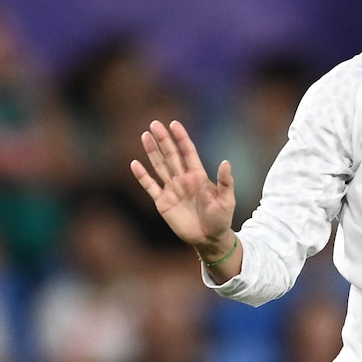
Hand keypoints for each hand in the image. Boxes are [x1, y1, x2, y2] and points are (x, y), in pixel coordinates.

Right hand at [130, 120, 235, 249]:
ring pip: (159, 166)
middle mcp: (183, 179)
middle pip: (171, 155)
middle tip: (154, 123)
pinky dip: (142, 176)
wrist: (209, 238)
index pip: (188, 152)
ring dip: (152, 152)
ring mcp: (172, 189)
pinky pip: (150, 186)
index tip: (174, 124)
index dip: (181, 138)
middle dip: (163, 139)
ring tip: (145, 136)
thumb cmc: (221, 218)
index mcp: (198, 175)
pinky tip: (135, 163)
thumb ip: (225, 181)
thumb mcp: (227, 200)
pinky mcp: (163, 202)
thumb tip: (226, 162)